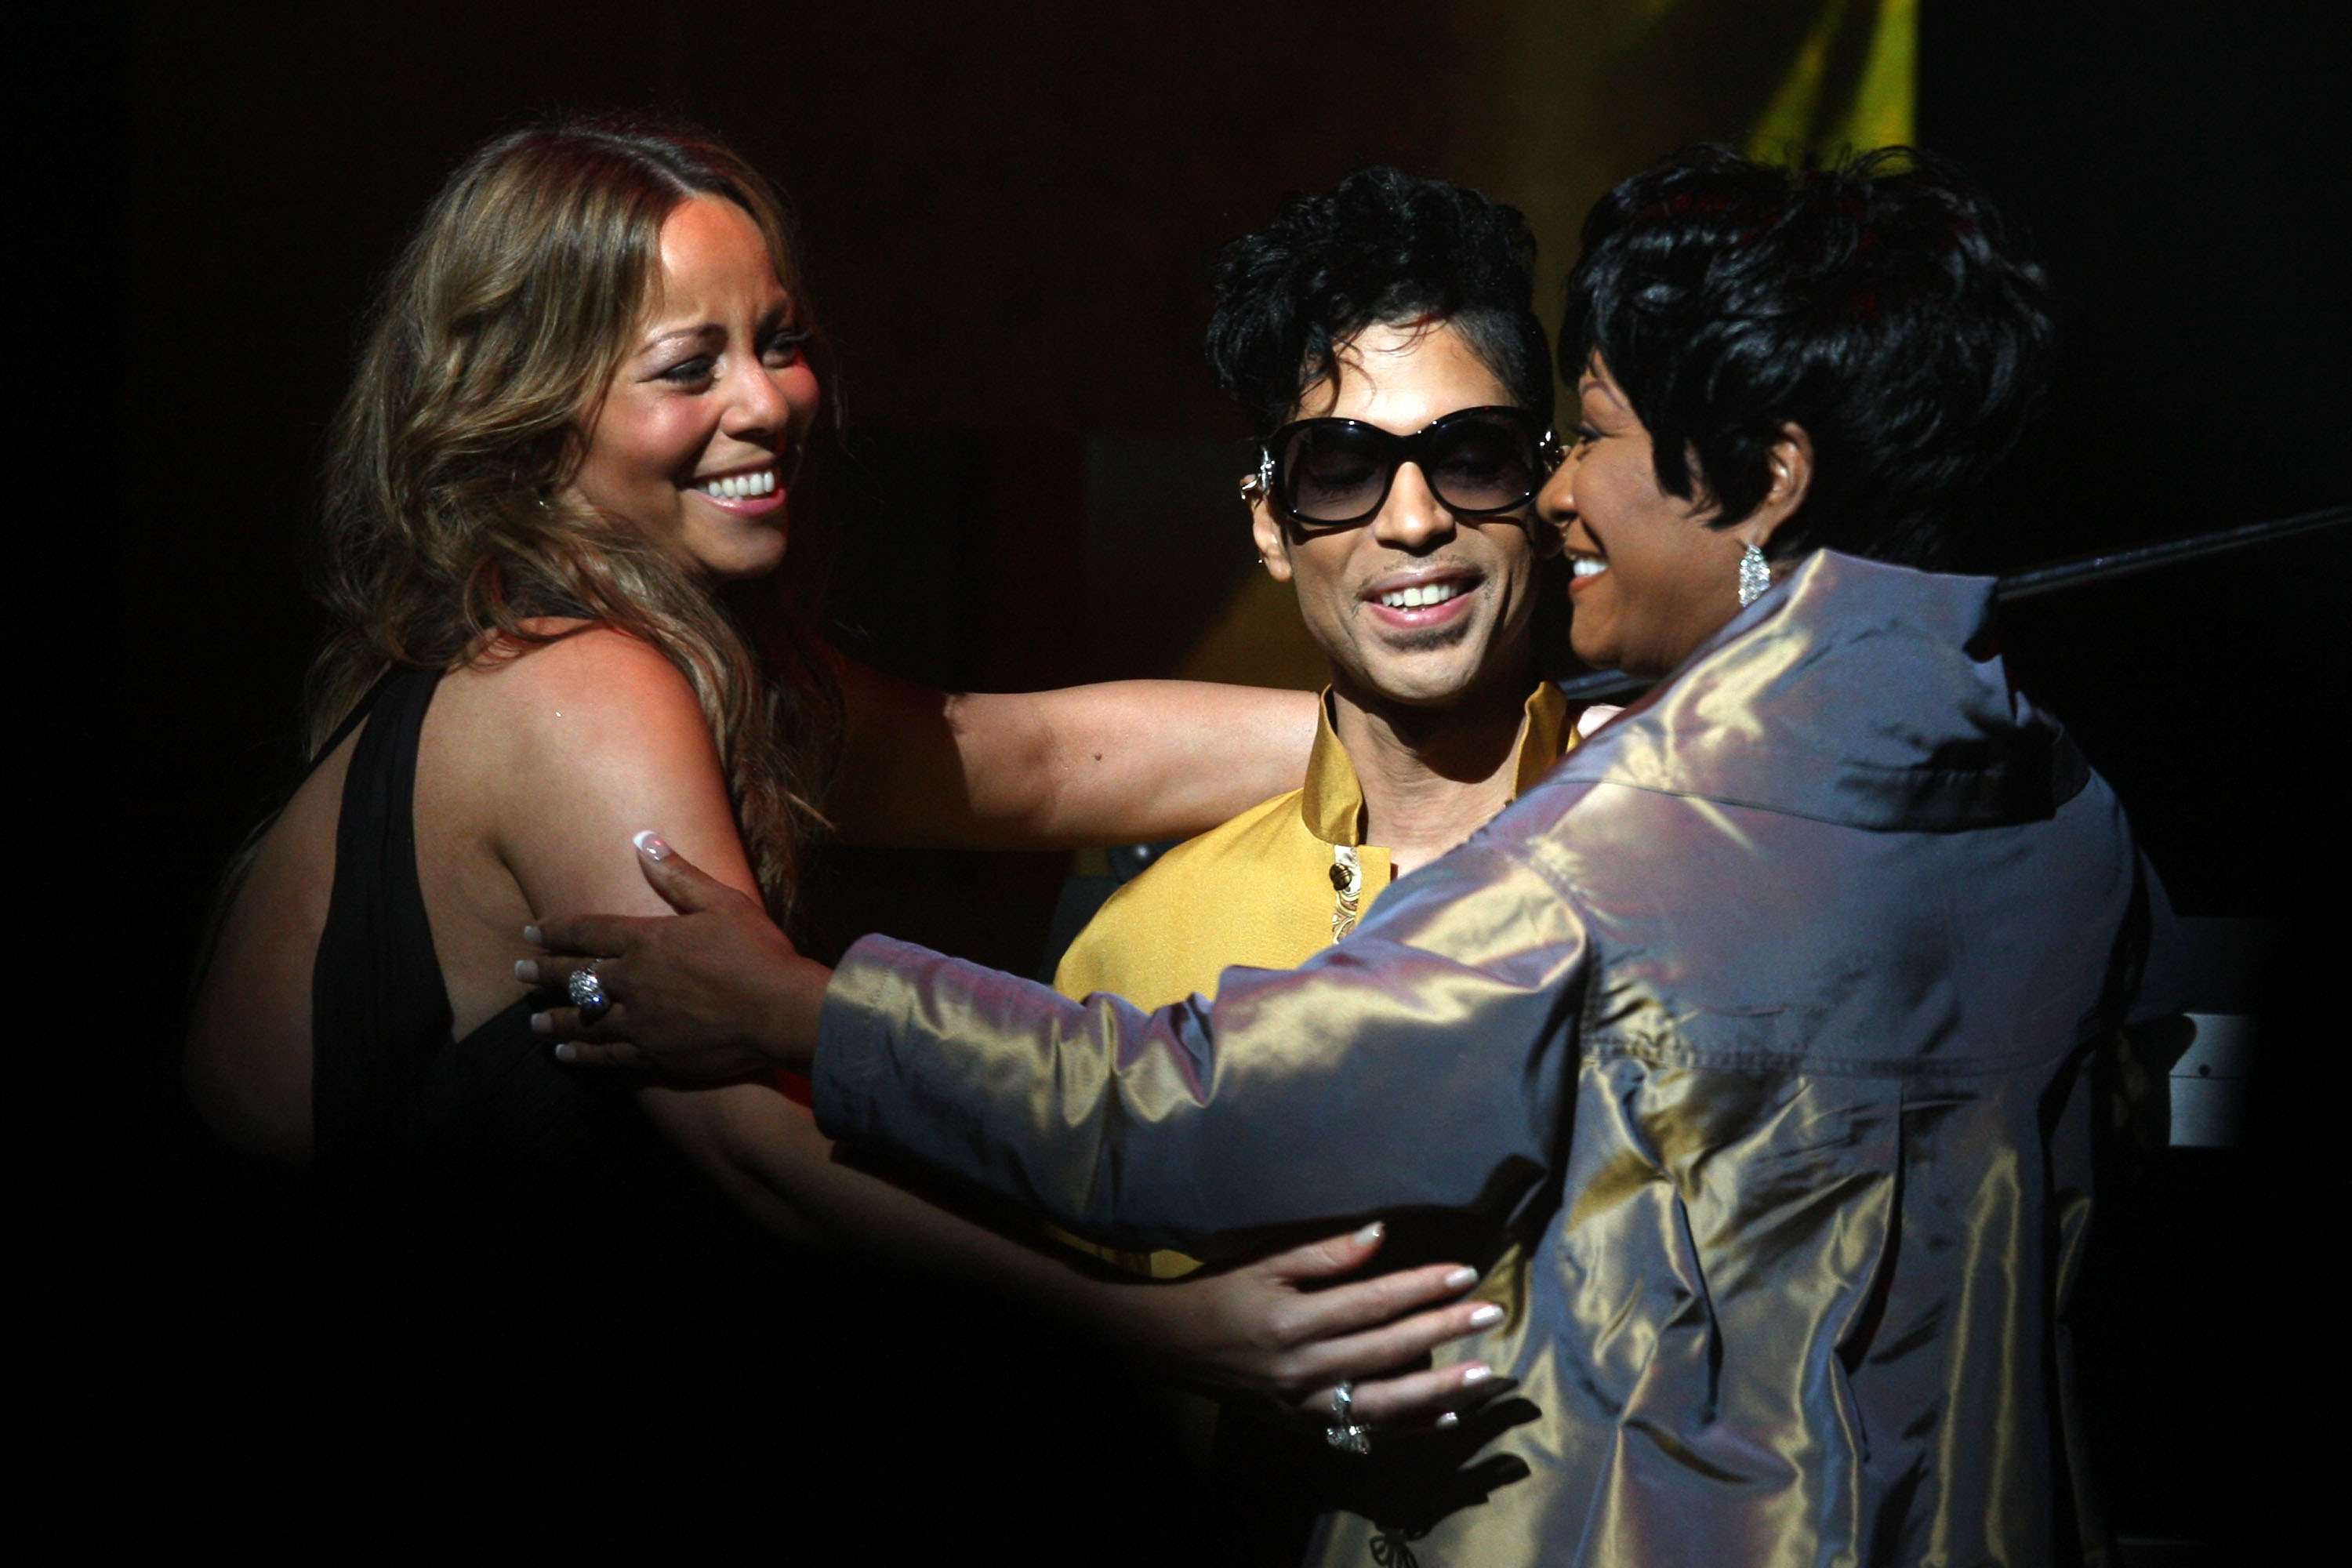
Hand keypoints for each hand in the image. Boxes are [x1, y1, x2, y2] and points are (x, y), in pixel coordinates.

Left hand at [521, 832, 829, 1078]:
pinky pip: (606, 1055)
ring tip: (533, 1021)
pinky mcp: (653, 1055)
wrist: (780, 1013)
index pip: (588, 932)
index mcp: (647, 940)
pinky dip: (582, 1054)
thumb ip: (678, 875)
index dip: (555, 930)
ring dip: (555, 1018)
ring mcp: (640, 1021)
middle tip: (517, 972)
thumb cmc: (757, 952)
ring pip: (583, 1019)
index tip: (529, 931)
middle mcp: (633, 981)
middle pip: (576, 975)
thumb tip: (643, 839)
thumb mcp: (722, 902)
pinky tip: (565, 1054)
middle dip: (543, 972)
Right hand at [1099, 1222, 1505, 1431]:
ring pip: (1384, 1403)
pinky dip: (1407, 1428)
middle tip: (1490, 1313)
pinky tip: (1445, 1417)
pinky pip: (1364, 1432)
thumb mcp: (1263, 1263)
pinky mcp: (1304, 1424)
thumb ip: (1323, 1253)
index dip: (1420, 1287)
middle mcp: (1303, 1367)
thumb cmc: (1220, 1293)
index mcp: (1293, 1320)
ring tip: (1482, 1374)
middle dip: (1444, 1329)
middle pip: (1388, 1350)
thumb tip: (1382, 1234)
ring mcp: (1305, 1404)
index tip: (1464, 1274)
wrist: (1171, 1346)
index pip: (1371, 1302)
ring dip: (1439, 1389)